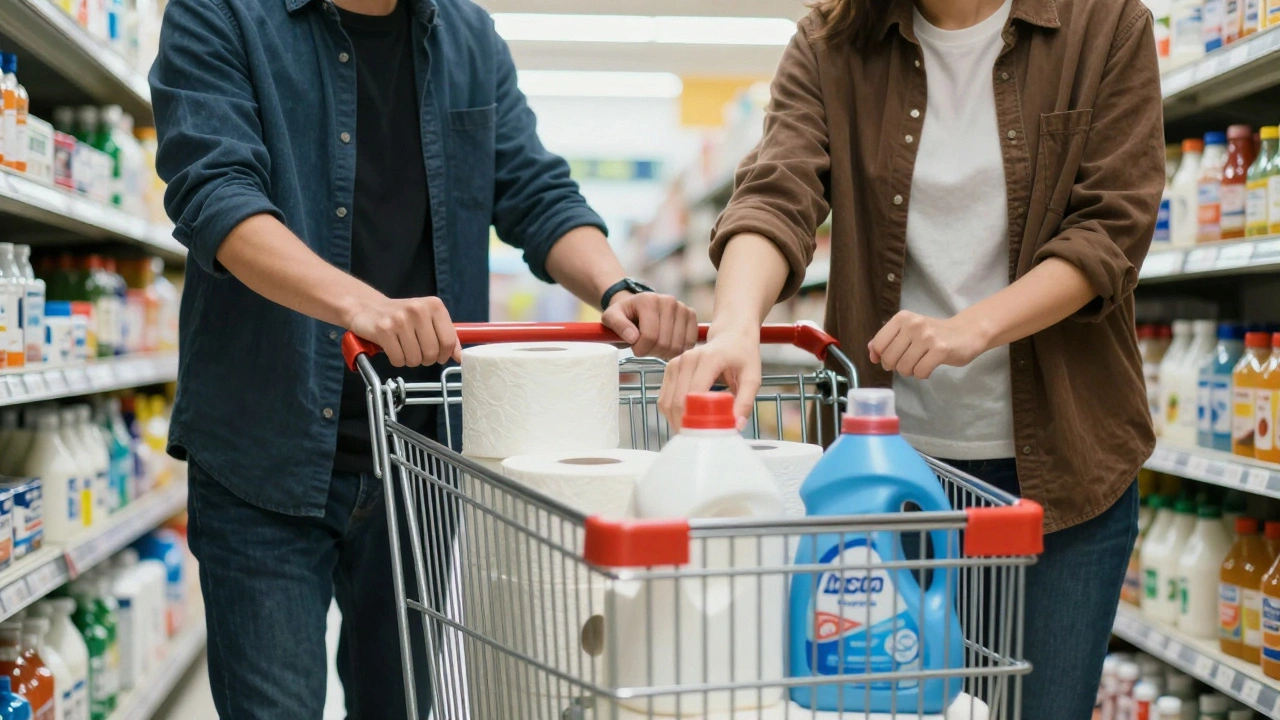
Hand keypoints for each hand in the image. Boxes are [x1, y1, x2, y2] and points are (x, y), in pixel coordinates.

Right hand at [346, 295, 459, 366]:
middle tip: (418, 353)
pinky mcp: (384, 330)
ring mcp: (400, 319)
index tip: (439, 356)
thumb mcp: (428, 320)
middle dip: (426, 360)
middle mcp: (418, 309)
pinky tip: (393, 348)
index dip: (444, 354)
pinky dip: (397, 360)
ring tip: (404, 348)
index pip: (448, 340)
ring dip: (410, 360)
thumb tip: (460, 357)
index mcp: (434, 305)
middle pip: (432, 352)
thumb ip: (446, 336)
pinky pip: (398, 359)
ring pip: (415, 358)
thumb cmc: (402, 317)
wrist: (367, 308)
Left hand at [602, 291, 697, 359]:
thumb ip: (617, 325)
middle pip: (665, 343)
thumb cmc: (624, 315)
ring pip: (678, 346)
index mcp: (648, 300)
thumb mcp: (610, 318)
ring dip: (664, 353)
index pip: (650, 337)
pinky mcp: (691, 315)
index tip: (634, 348)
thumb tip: (632, 337)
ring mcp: (682, 308)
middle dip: (652, 352)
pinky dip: (678, 350)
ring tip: (654, 345)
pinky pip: (689, 343)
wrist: (637, 307)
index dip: (640, 350)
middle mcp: (668, 301)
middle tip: (644, 348)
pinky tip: (667, 345)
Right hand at [658, 325, 760, 428]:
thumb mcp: (752, 377)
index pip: (694, 394)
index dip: (695, 417)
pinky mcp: (670, 368)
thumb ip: (746, 401)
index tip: (704, 435)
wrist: (731, 335)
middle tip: (697, 439)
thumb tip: (736, 425)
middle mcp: (688, 359)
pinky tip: (684, 419)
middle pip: (677, 400)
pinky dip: (671, 412)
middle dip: (684, 424)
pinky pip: (664, 397)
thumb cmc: (742, 356)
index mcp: (709, 359)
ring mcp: (675, 363)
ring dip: (675, 420)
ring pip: (666, 401)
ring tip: (691, 431)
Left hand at [868, 311, 990, 378]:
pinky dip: (922, 374)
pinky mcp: (940, 350)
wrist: (966, 332)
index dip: (881, 357)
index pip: (877, 345)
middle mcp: (913, 325)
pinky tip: (929, 366)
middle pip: (889, 359)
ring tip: (920, 362)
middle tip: (909, 361)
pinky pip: (920, 372)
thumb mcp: (908, 331)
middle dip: (896, 366)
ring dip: (910, 371)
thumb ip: (887, 340)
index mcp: (902, 318)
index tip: (891, 358)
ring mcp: (927, 337)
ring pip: (904, 368)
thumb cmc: (933, 334)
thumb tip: (871, 353)